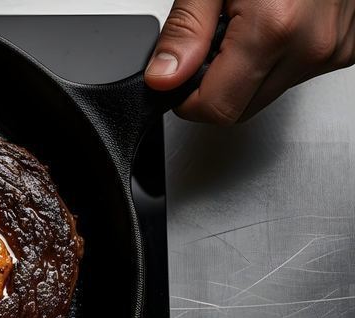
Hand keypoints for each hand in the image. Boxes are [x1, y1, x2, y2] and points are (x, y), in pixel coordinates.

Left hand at [145, 0, 354, 123]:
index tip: (178, 80)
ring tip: (247, 25)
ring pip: (267, 95)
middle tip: (211, 44)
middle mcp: (311, 47)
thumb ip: (186, 30)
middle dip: (215, 87)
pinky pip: (294, 75)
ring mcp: (333, 51)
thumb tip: (163, 77)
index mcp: (274, 29)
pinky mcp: (345, 50)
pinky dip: (275, 60)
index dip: (187, 100)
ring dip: (247, 73)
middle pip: (241, 109)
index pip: (217, 108)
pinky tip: (273, 28)